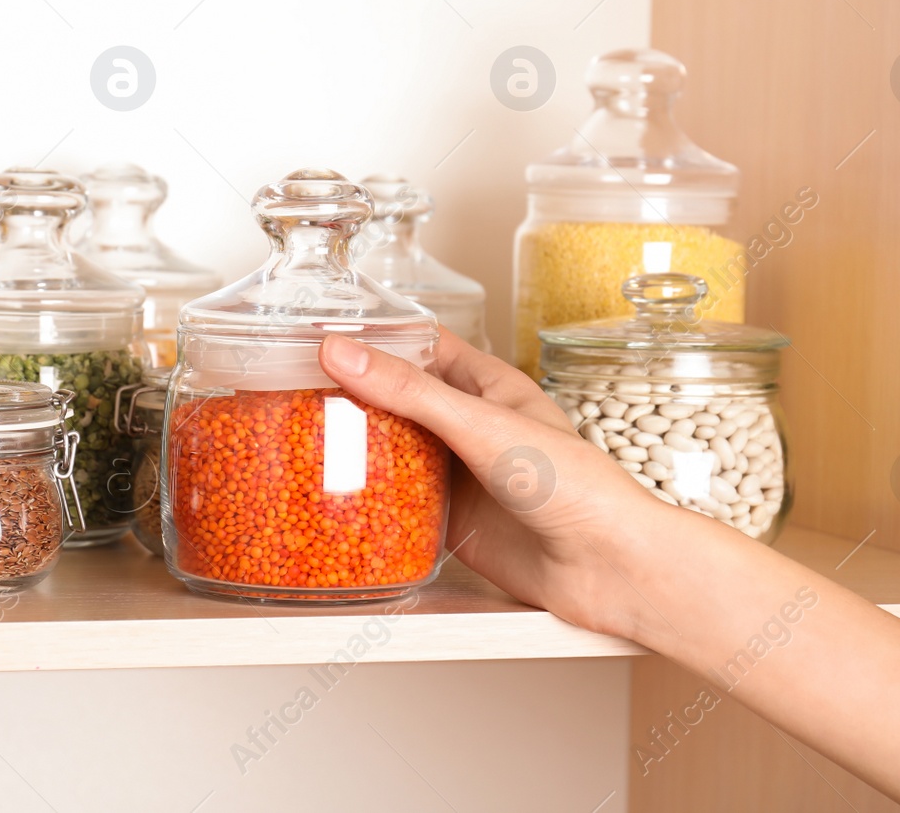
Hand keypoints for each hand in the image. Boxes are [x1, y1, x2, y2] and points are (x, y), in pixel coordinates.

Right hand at [319, 327, 674, 639]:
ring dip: (353, 448)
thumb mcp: (482, 425)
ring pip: (391, 453)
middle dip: (350, 394)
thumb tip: (341, 353)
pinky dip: (365, 500)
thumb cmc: (574, 485)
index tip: (319, 332)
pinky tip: (329, 496)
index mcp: (486, 386)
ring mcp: (457, 476)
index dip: (373, 335)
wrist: (606, 568)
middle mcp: (468, 428)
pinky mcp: (448, 523)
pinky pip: (396, 505)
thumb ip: (409, 392)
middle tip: (292, 386)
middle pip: (396, 400)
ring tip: (297, 434)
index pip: (419, 345)